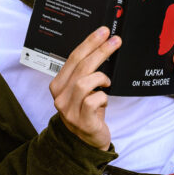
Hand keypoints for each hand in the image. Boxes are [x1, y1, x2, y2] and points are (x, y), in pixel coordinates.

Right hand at [49, 27, 120, 150]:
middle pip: (80, 67)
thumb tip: (103, 48)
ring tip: (107, 82)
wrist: (86, 142)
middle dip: (99, 51)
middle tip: (115, 41)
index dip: (89, 43)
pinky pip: (93, 101)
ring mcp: (69, 110)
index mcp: (58, 85)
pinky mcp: (82, 121)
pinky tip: (104, 100)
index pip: (72, 58)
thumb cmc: (88, 112)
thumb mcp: (83, 91)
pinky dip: (103, 97)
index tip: (103, 32)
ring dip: (100, 78)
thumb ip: (86, 73)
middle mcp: (60, 97)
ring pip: (84, 83)